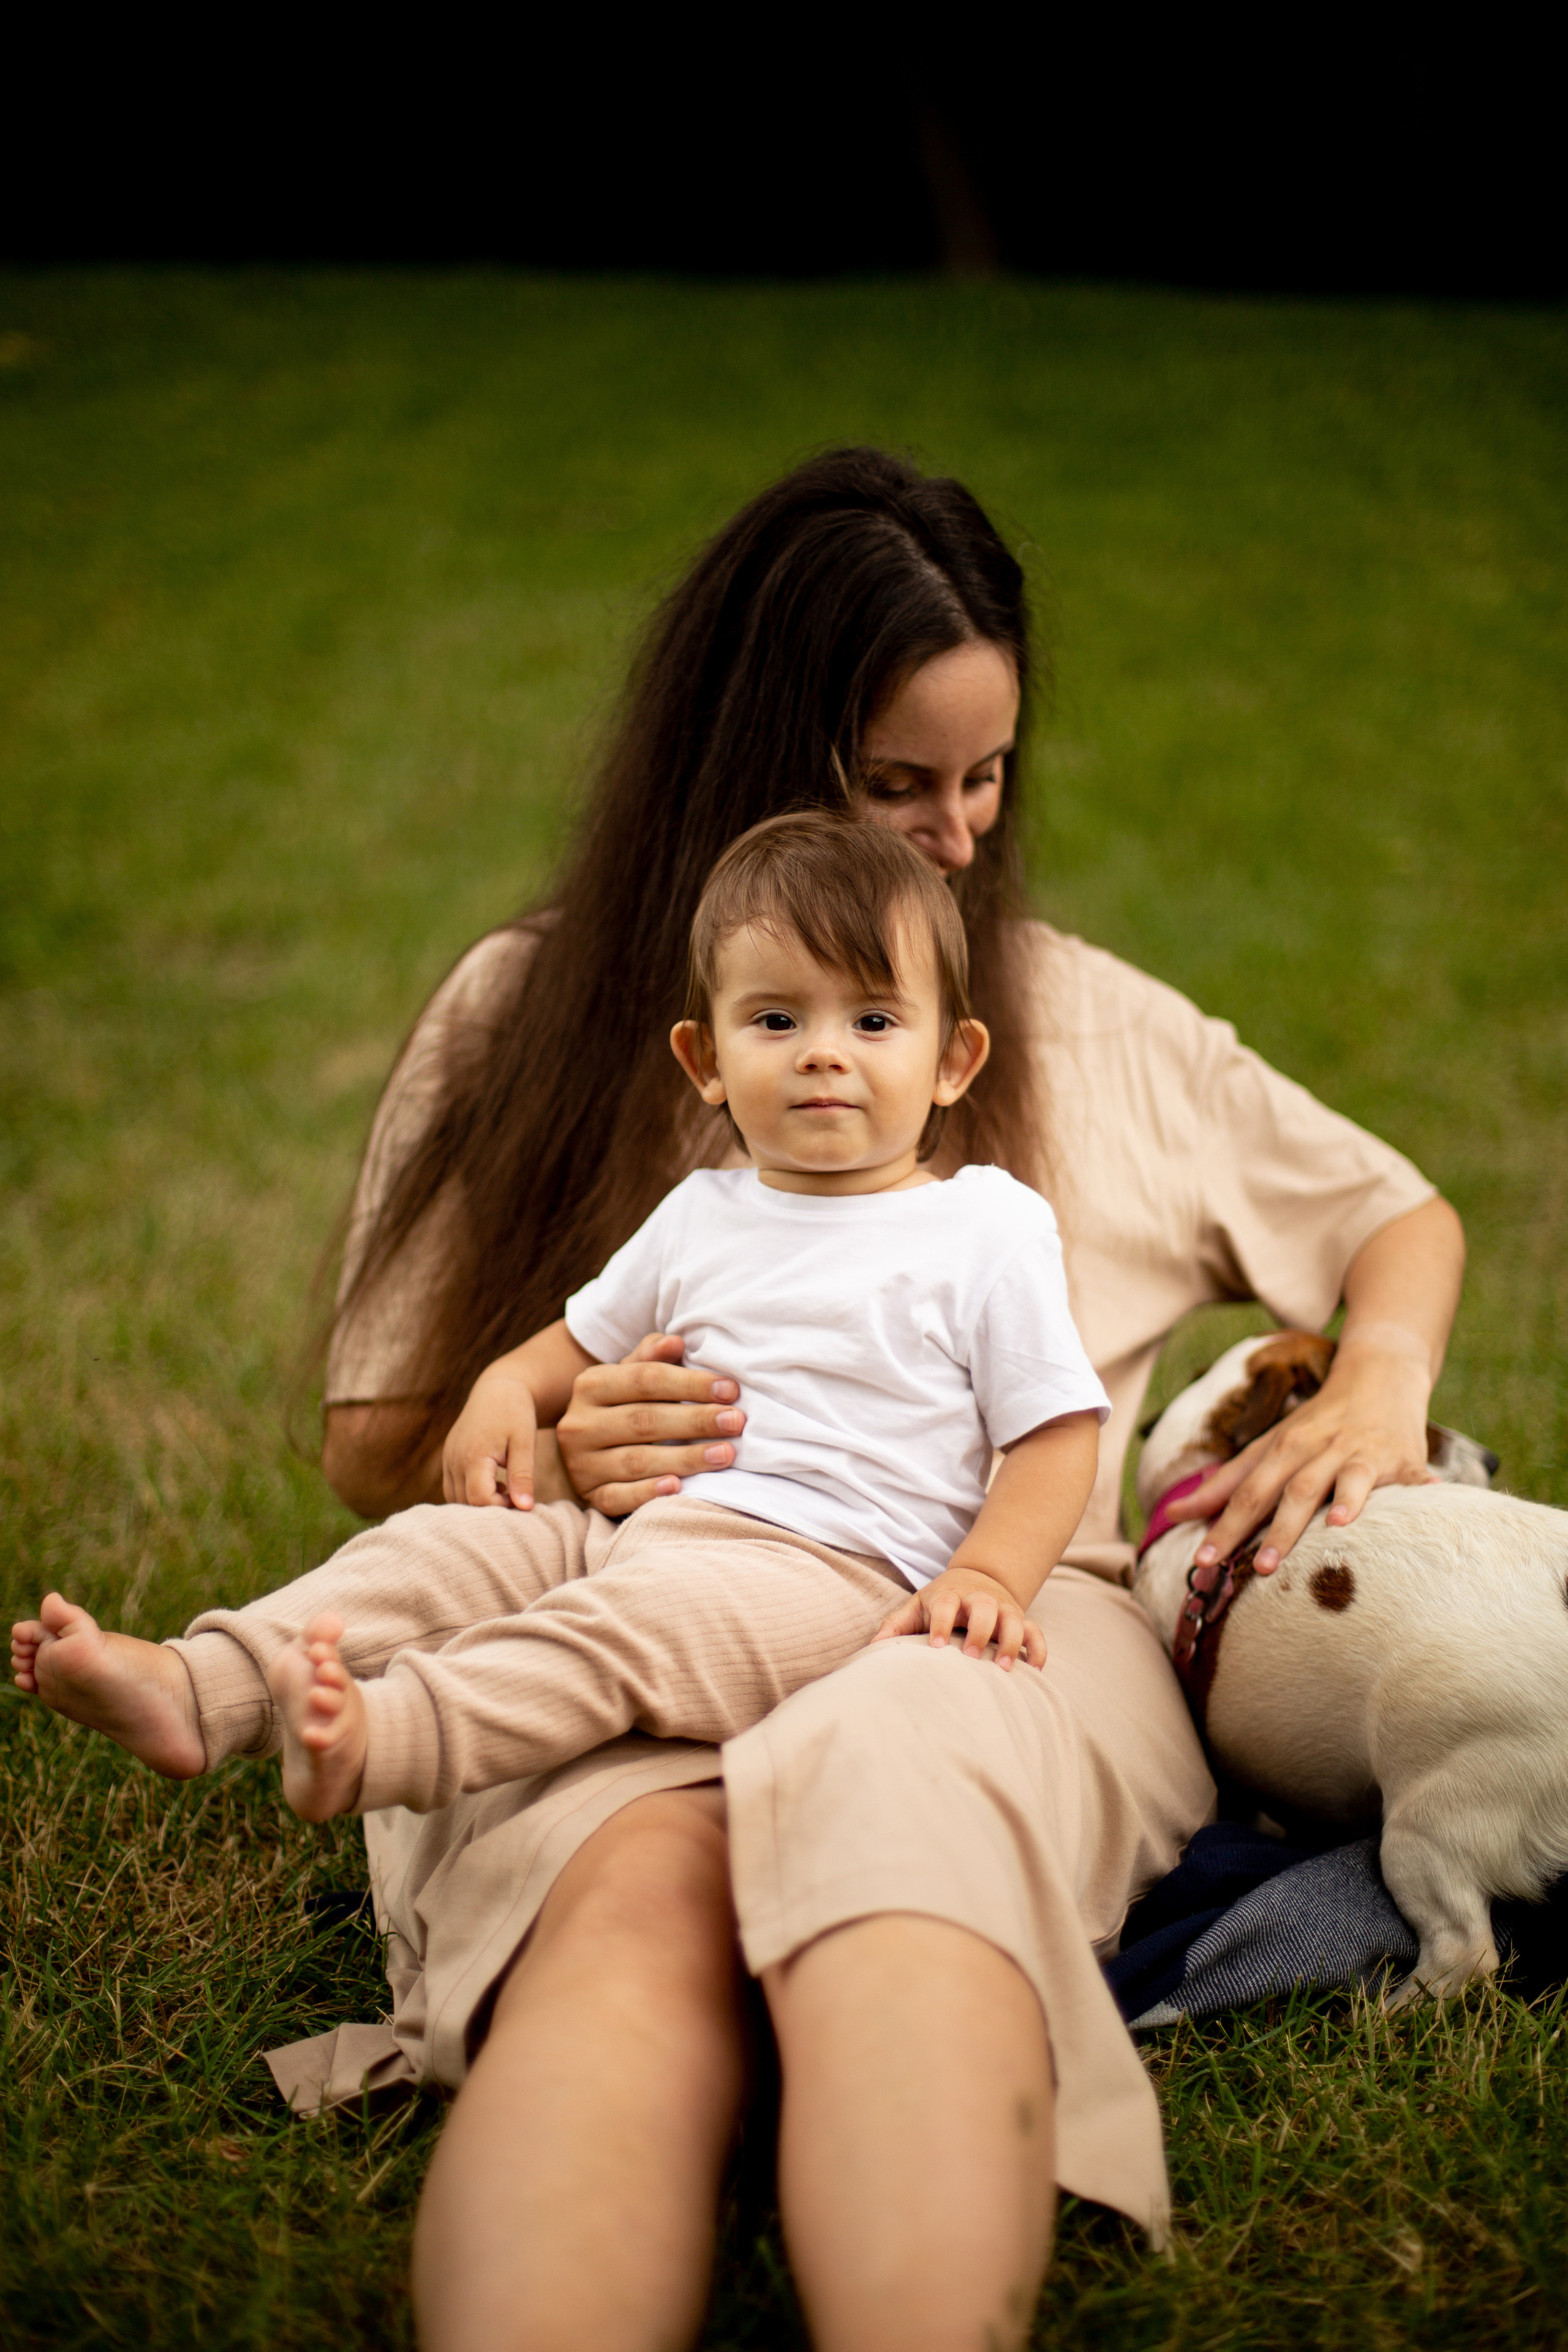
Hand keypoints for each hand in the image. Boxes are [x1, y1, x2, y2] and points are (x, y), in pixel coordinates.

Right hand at [442, 1365, 540, 1507]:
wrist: (497, 1389)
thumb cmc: (515, 1413)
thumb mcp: (525, 1443)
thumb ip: (522, 1476)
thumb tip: (525, 1508)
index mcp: (474, 1455)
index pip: (479, 1499)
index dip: (500, 1507)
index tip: (520, 1498)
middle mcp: (454, 1459)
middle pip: (464, 1503)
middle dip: (489, 1508)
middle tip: (515, 1497)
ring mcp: (447, 1459)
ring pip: (454, 1498)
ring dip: (477, 1503)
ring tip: (504, 1489)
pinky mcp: (447, 1457)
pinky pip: (451, 1487)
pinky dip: (468, 1493)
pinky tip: (491, 1483)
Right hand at [555, 1333, 745, 1517]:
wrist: (581, 1453)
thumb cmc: (619, 1407)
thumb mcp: (628, 1377)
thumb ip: (650, 1359)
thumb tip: (676, 1341)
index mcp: (591, 1385)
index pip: (645, 1379)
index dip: (690, 1384)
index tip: (730, 1389)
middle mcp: (580, 1424)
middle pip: (644, 1420)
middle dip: (695, 1420)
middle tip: (736, 1421)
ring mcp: (582, 1464)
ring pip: (637, 1461)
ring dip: (685, 1458)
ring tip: (725, 1454)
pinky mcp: (590, 1496)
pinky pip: (619, 1497)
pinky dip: (648, 1492)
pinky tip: (679, 1487)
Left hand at [872, 1566, 1045, 1670]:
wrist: (975, 1580)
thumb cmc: (939, 1603)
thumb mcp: (916, 1607)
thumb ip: (895, 1626)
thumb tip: (871, 1649)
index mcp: (948, 1596)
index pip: (945, 1604)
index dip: (941, 1623)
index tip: (936, 1646)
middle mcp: (977, 1600)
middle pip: (983, 1607)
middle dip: (979, 1631)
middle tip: (972, 1657)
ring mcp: (1002, 1609)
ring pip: (1013, 1618)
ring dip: (1011, 1641)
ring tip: (1005, 1669)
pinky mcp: (1021, 1620)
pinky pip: (1035, 1632)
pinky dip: (1037, 1649)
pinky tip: (1034, 1670)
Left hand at [1165, 1333, 1437, 1573]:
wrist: (1378, 1375)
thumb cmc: (1317, 1422)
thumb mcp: (1270, 1443)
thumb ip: (1225, 1483)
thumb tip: (1174, 1512)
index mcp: (1282, 1449)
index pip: (1247, 1492)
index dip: (1225, 1527)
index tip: (1202, 1560)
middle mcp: (1319, 1450)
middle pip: (1294, 1490)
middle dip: (1278, 1528)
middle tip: (1263, 1568)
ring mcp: (1362, 1453)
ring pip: (1347, 1479)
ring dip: (1341, 1500)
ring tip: (1334, 1527)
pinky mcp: (1401, 1459)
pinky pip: (1409, 1477)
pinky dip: (1417, 1489)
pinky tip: (1423, 1499)